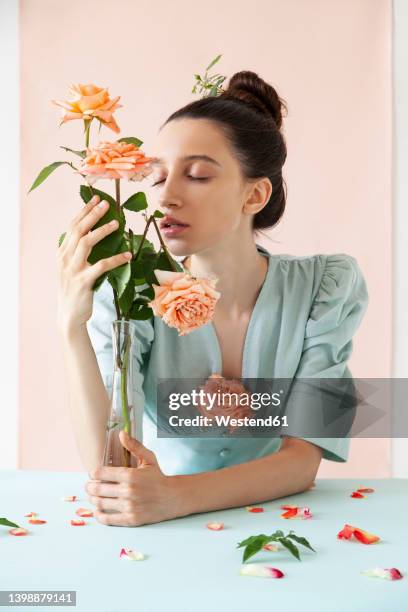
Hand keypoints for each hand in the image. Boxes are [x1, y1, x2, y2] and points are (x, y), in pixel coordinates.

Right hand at [56, 193, 131, 333]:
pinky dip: (115, 259)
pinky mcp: (83, 282)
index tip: (96, 199)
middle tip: (106, 204)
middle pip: (78, 230)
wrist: (69, 316)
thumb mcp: (73, 268)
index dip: (84, 211)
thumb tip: (95, 235)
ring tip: (117, 223)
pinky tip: (127, 255)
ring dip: (102, 231)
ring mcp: (73, 270)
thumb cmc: (75, 291)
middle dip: (92, 214)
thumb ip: (79, 253)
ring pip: (86, 243)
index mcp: (62, 253)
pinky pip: (101, 266)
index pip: (72, 226)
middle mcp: (65, 259)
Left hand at [85, 430, 181, 526]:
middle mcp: (128, 491)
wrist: (172, 498)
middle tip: (90, 486)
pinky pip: (107, 519)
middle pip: (97, 489)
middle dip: (90, 487)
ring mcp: (129, 506)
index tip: (94, 473)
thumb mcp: (149, 458)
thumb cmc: (158, 477)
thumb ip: (134, 446)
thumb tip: (121, 433)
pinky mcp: (130, 519)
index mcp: (130, 475)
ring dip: (94, 499)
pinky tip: (99, 510)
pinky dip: (99, 515)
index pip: (100, 473)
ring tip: (95, 497)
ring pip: (100, 503)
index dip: (93, 473)